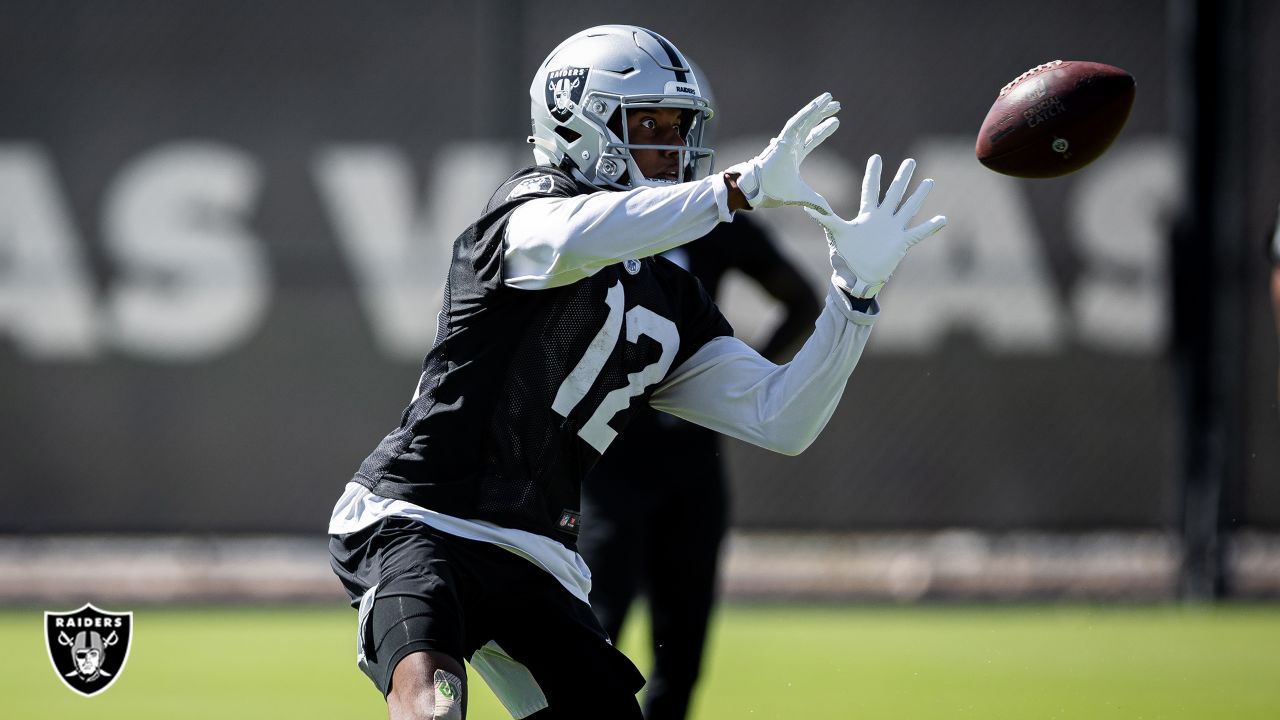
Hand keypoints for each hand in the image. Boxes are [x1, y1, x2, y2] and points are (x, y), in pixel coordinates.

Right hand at [726, 93, 839, 213]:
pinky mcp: (782, 140)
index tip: (836, 122)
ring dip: (817, 108)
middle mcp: (790, 145)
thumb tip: (830, 212)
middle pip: (809, 125)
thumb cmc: (772, 191)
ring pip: (804, 120)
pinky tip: (817, 105)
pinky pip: (796, 123)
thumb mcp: (800, 196)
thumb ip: (815, 202)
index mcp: (794, 156)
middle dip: (822, 115)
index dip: (823, 131)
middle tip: (837, 105)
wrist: (756, 191)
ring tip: (830, 97)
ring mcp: (786, 141)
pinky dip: (807, 113)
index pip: (811, 139)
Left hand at [804, 154, 946, 298]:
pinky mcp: (901, 243)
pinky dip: (930, 227)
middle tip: (911, 160)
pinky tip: (943, 218)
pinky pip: (919, 233)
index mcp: (866, 215)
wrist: (856, 278)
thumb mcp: (836, 234)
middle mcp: (881, 219)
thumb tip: (806, 207)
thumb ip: (825, 219)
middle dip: (902, 177)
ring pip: (909, 208)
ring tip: (929, 182)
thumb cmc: (844, 257)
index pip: (871, 189)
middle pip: (894, 193)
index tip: (876, 157)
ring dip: (919, 196)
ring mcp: (893, 230)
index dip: (873, 173)